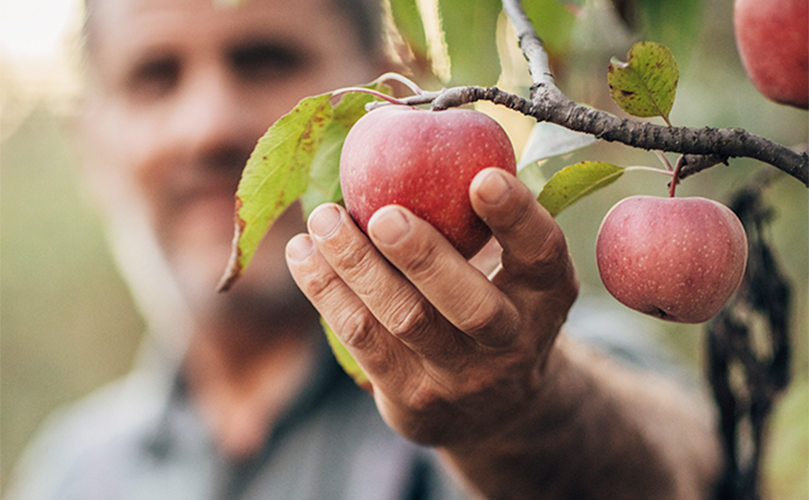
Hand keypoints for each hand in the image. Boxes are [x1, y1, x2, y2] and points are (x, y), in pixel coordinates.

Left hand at [285, 167, 577, 446]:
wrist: (493, 406)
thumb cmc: (493, 302)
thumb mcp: (510, 268)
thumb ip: (480, 219)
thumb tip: (417, 131)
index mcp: (546, 295)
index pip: (541, 253)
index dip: (517, 216)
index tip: (483, 177)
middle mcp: (512, 341)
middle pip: (470, 305)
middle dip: (424, 258)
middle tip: (383, 215)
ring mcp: (462, 377)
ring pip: (404, 321)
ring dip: (356, 266)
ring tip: (322, 218)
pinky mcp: (413, 398)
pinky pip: (363, 340)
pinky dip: (328, 292)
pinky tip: (304, 254)